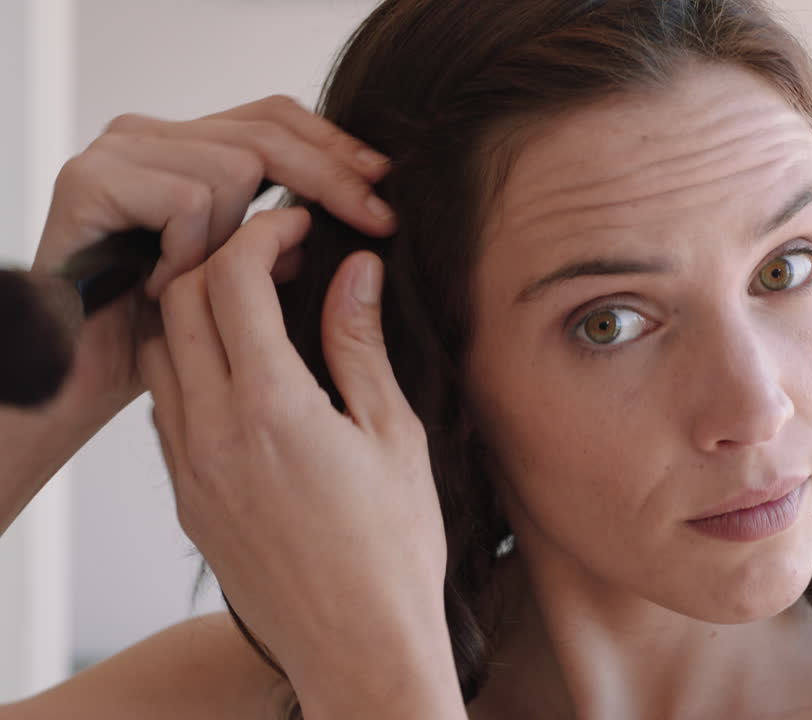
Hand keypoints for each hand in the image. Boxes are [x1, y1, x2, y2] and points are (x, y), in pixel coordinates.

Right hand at [32, 94, 396, 421]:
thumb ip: (284, 238)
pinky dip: (192, 250)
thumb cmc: (163, 334)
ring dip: (238, 239)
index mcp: (186, 147)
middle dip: (331, 179)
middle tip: (376, 221)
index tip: (386, 182)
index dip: (336, 144)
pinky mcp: (89, 183)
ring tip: (205, 283)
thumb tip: (349, 214)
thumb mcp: (246, 281)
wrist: (81, 378)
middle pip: (267, 132)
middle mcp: (148, 136)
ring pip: (235, 167)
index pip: (275, 116)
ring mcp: (115, 153)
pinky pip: (188, 200)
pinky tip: (163, 285)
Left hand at [138, 208, 450, 701]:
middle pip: (179, 303)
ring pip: (156, 352)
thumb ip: (361, 345)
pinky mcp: (185, 498)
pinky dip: (188, 365)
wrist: (358, 644)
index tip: (296, 225)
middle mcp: (212, 431)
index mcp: (272, 408)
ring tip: (253, 308)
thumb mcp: (395, 435)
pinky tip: (240, 373)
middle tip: (277, 256)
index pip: (232, 280)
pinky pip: (163, 407)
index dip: (262, 233)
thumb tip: (356, 271)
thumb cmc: (393, 548)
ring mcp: (189, 468)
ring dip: (194, 310)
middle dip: (222, 257)